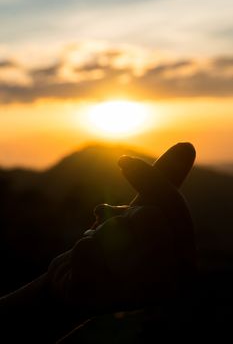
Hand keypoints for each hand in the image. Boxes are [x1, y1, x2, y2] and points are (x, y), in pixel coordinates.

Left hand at [48, 143, 195, 315]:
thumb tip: (188, 145)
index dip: (151, 180)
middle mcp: (170, 282)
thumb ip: (164, 182)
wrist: (79, 286)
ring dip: (100, 233)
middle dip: (120, 216)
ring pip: (117, 231)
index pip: (173, 208)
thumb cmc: (116, 247)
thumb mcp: (140, 212)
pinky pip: (89, 249)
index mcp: (185, 262)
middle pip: (147, 217)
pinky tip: (84, 269)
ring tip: (100, 253)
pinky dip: (82, 250)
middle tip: (108, 228)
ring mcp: (140, 294)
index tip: (123, 161)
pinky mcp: (104, 298)